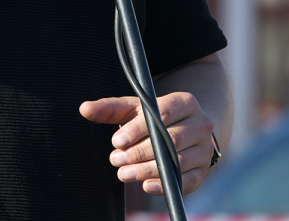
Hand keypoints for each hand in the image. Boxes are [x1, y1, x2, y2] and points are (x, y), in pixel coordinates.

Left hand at [79, 92, 215, 194]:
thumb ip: (110, 109)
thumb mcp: (136, 108)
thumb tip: (84, 108)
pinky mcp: (203, 171)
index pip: (162, 115)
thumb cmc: (157, 118)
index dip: (138, 130)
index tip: (116, 141)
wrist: (189, 129)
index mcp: (185, 102)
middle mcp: (200, 125)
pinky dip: (165, 184)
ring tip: (124, 173)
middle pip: (170, 140)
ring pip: (177, 162)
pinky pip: (186, 181)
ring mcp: (204, 149)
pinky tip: (146, 186)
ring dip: (147, 170)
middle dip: (139, 152)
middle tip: (115, 160)